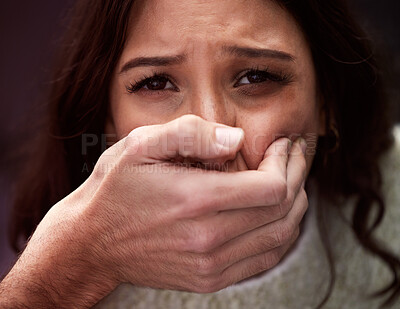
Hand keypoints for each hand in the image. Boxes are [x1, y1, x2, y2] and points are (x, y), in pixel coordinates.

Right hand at [0, 115, 307, 307]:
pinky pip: (264, 260)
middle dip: (296, 177)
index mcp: (196, 200)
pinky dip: (280, 234)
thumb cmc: (116, 190)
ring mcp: (211, 264)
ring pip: (280, 237)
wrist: (94, 243)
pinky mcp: (209, 279)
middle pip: (283, 211)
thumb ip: (191, 133)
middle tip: (292, 156)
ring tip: (290, 180)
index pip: (272, 187)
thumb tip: (236, 139)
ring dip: (294, 205)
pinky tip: (275, 214)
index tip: (282, 144)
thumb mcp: (141, 146)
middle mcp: (209, 238)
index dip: (286, 162)